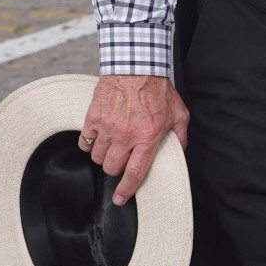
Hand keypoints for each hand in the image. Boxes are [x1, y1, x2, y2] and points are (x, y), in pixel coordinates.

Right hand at [83, 74, 189, 205]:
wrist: (135, 66)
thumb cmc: (158, 90)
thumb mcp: (179, 113)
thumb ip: (180, 136)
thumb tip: (180, 151)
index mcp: (147, 138)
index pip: (134, 173)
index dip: (126, 190)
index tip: (119, 200)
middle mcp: (125, 136)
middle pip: (111, 168)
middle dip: (115, 170)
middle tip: (121, 161)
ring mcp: (107, 127)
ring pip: (98, 157)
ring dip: (104, 157)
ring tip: (112, 147)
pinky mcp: (93, 118)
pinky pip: (85, 142)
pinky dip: (90, 144)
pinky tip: (98, 138)